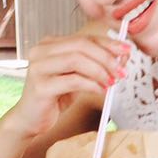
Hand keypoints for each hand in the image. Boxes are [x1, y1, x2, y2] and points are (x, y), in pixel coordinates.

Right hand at [6, 34, 131, 138]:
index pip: (83, 38)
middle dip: (106, 57)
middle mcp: (40, 51)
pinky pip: (73, 80)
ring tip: (111, 82)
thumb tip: (122, 56)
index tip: (126, 50)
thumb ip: (94, 65)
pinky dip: (91, 84)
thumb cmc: (55, 98)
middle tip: (121, 71)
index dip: (108, 43)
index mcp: (49, 44)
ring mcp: (38, 67)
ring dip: (100, 71)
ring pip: (76, 60)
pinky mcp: (40, 86)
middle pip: (81, 45)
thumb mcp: (78, 77)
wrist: (31, 120)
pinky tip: (100, 90)